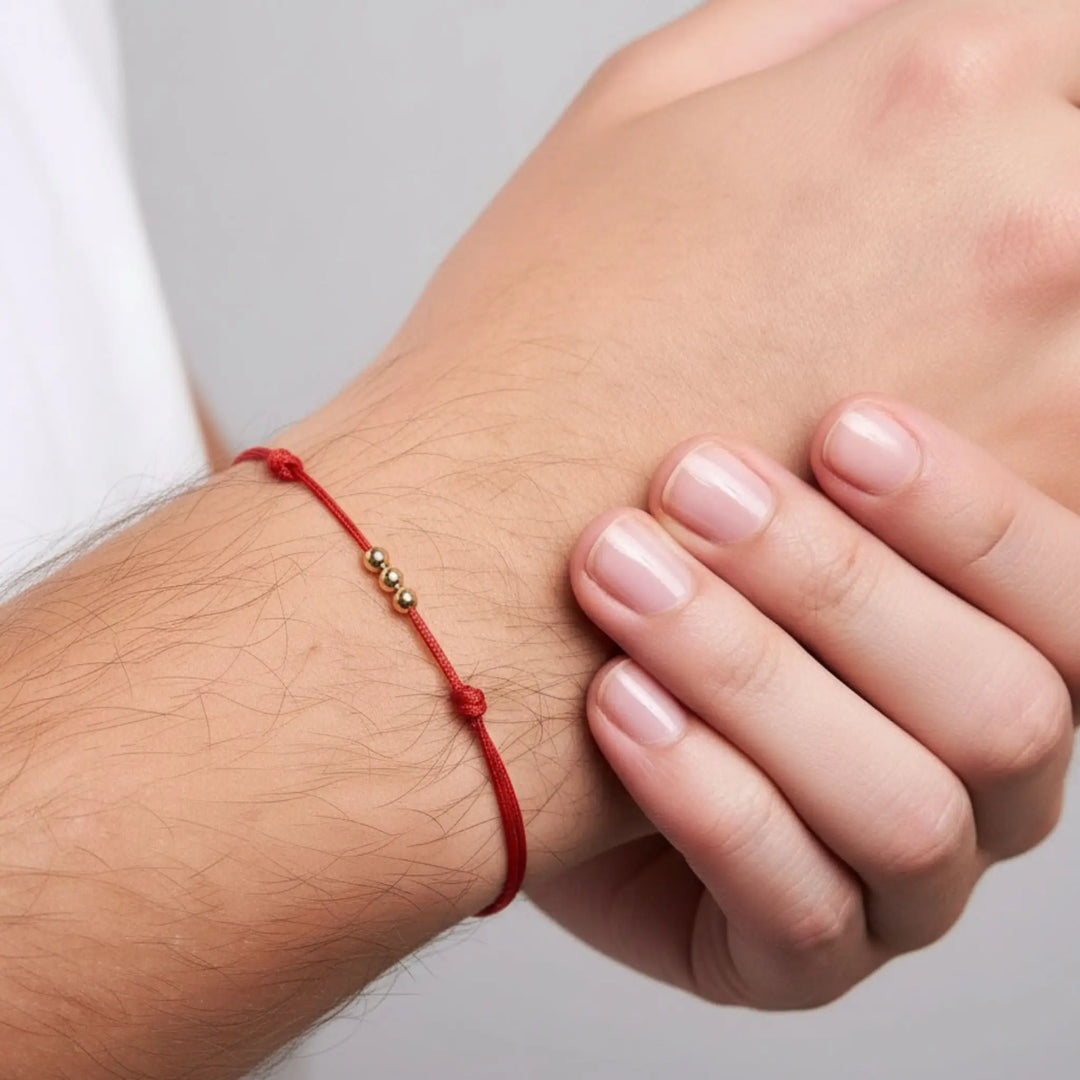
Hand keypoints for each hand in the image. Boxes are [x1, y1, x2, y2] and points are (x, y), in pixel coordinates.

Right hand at [333, 0, 1079, 514]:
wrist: (498, 548)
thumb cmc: (540, 354)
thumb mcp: (639, 111)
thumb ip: (808, 22)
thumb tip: (898, 9)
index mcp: (938, 92)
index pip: (1076, 32)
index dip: (1032, 76)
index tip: (989, 123)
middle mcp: (1035, 230)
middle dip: (1039, 190)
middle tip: (941, 263)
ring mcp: (1062, 394)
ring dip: (1051, 329)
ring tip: (929, 357)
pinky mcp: (1042, 532)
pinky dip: (1040, 431)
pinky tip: (950, 435)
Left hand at [531, 395, 1075, 1006]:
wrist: (519, 669)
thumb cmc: (644, 535)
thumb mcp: (743, 437)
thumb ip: (823, 394)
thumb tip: (908, 212)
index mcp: (1002, 646)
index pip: (1074, 597)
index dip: (978, 517)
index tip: (843, 424)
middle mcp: (981, 774)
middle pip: (1006, 708)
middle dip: (840, 588)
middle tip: (691, 485)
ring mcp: (897, 879)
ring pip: (909, 810)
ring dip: (758, 682)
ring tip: (621, 579)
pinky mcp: (796, 954)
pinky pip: (803, 910)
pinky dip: (711, 800)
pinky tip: (617, 704)